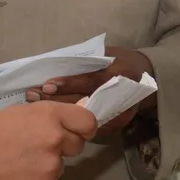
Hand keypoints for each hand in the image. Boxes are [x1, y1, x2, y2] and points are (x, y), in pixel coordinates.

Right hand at [0, 100, 96, 179]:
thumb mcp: (21, 113)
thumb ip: (53, 113)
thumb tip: (85, 106)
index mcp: (50, 115)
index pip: (88, 121)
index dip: (85, 127)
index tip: (78, 132)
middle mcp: (55, 139)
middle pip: (77, 145)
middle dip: (64, 147)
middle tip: (37, 148)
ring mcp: (52, 166)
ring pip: (62, 166)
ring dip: (49, 165)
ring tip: (22, 163)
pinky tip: (21, 179)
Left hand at [27, 46, 154, 133]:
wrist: (147, 77)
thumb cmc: (121, 60)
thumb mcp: (107, 54)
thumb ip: (86, 61)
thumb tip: (54, 63)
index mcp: (119, 73)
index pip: (90, 81)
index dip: (68, 84)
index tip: (47, 85)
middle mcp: (119, 97)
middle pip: (83, 101)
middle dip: (56, 100)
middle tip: (32, 95)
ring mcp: (117, 115)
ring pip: (83, 115)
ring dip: (57, 111)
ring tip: (34, 105)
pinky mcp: (113, 126)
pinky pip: (87, 126)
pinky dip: (67, 121)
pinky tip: (49, 117)